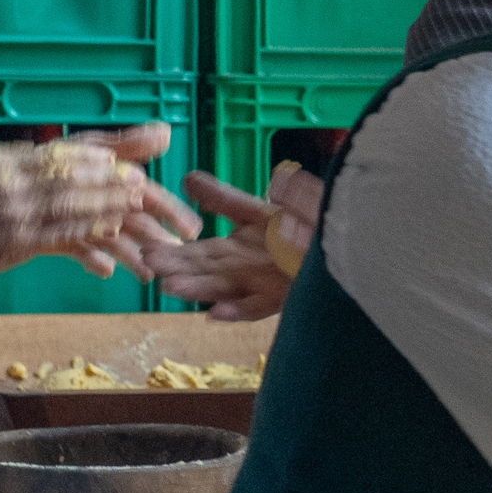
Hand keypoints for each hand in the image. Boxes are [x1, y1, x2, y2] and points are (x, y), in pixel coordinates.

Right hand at [0, 124, 199, 286]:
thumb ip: (45, 170)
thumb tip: (93, 167)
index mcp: (24, 155)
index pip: (86, 146)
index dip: (127, 151)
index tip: (161, 162)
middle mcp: (29, 173)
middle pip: (104, 181)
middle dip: (152, 205)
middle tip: (188, 225)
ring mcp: (24, 205)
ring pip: (95, 213)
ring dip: (134, 235)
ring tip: (165, 253)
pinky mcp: (17, 238)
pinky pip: (65, 242)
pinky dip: (91, 253)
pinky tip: (112, 268)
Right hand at [150, 170, 315, 320]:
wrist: (345, 237)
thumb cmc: (304, 223)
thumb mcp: (260, 210)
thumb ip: (225, 199)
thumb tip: (187, 180)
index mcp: (237, 250)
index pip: (200, 252)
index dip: (175, 253)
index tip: (146, 251)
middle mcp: (247, 270)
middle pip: (208, 271)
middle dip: (180, 270)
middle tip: (150, 267)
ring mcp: (267, 285)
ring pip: (228, 289)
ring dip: (201, 290)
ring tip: (172, 288)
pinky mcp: (288, 296)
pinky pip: (261, 306)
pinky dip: (239, 310)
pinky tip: (216, 312)